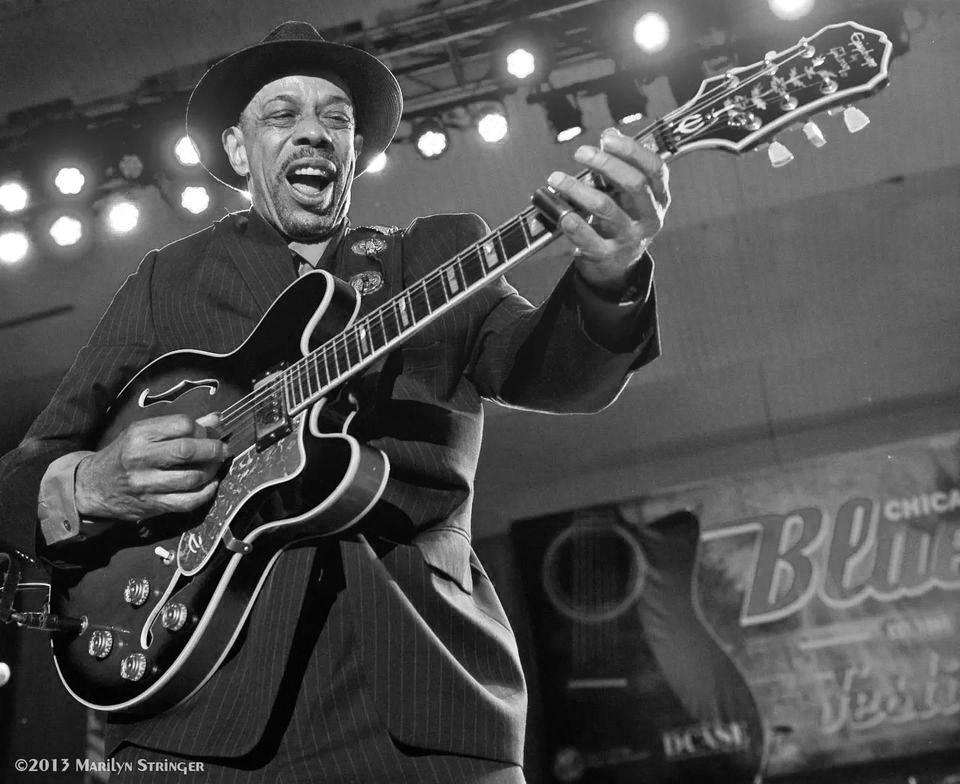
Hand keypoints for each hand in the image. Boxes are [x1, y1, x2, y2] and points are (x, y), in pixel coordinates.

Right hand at [75, 413, 229, 521]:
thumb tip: (217, 420)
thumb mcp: (144, 433)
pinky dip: (206, 493)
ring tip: (216, 466)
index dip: (202, 429)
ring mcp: (146, 484)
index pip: (182, 424)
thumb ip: (180, 426)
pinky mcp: (152, 504)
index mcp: (140, 434)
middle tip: (223, 449)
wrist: (92, 486)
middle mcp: (141, 458)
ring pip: (191, 478)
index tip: (208, 433)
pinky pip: (187, 502)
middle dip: (213, 449)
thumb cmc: (124, 454)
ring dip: (212, 471)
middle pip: (187, 451)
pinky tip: (210, 484)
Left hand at [547, 127, 669, 295]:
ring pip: (606, 208)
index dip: (633, 150)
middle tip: (580, 152)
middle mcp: (650, 218)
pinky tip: (561, 213)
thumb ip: (621, 163)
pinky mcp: (609, 256)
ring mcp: (631, 239)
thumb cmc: (621, 218)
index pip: (655, 168)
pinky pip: (589, 239)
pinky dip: (574, 224)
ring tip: (557, 178)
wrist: (617, 265)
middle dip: (606, 164)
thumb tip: (610, 133)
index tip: (607, 138)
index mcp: (659, 198)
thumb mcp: (627, 193)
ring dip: (579, 189)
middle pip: (634, 184)